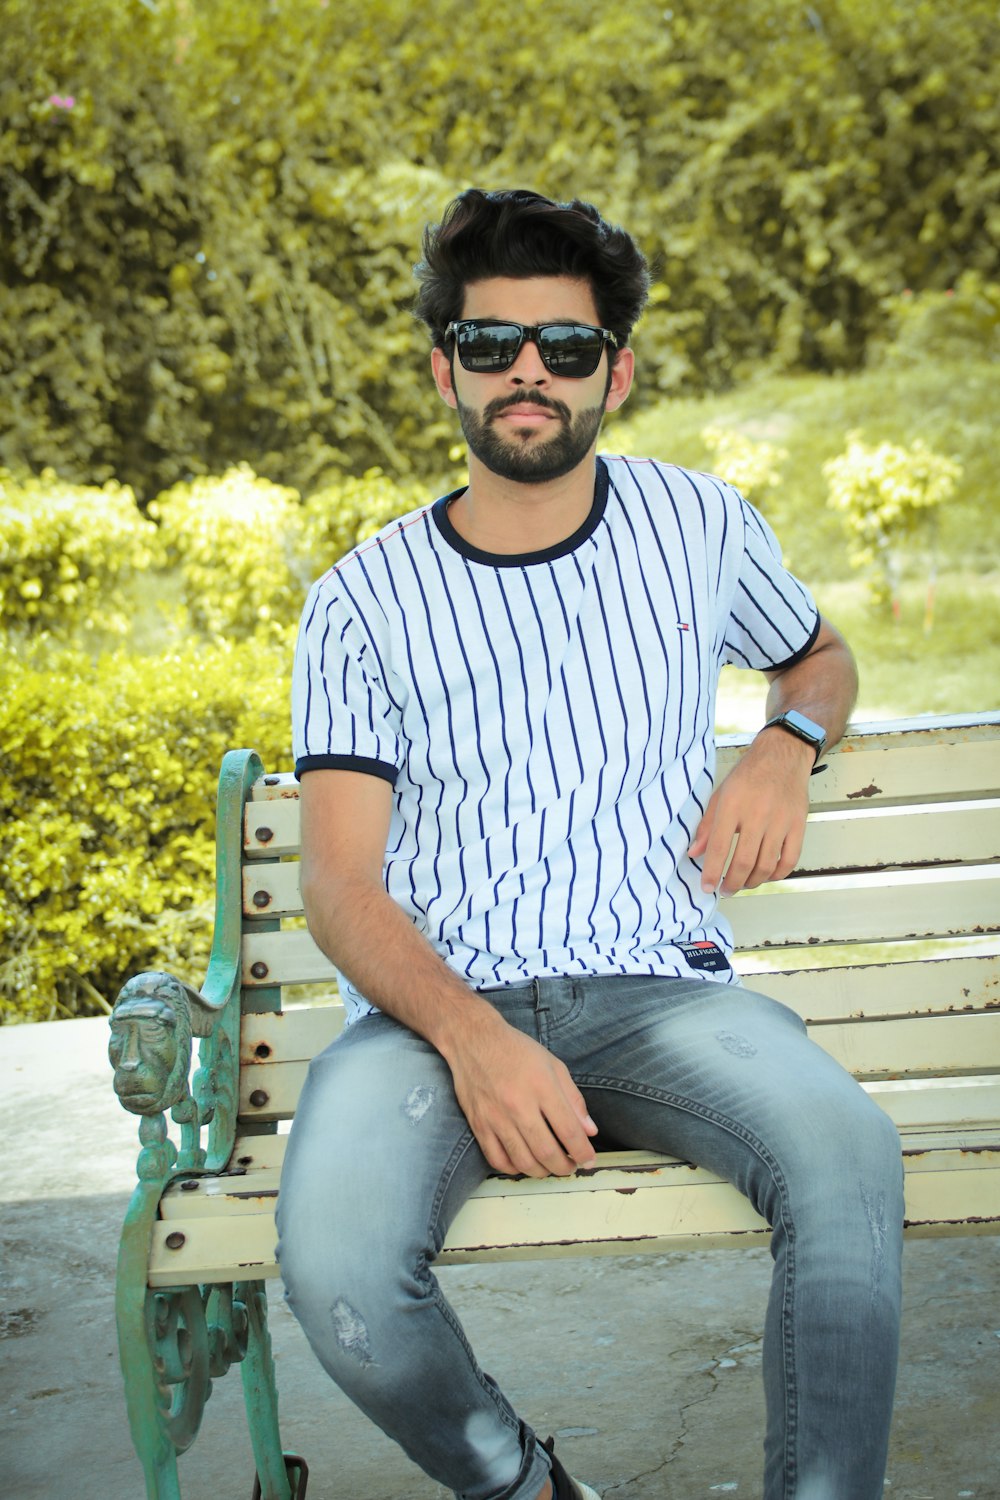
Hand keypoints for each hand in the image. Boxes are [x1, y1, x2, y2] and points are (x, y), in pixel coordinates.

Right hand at [445, 1009, 597, 1178]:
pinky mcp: (479, 1124)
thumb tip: (590, 1131)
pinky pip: (497, 1159)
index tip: (589, 1160)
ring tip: (550, 1167)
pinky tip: (524, 1163)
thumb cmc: (516, 1051)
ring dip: (542, 1172)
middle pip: (547, 1151)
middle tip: (571, 1167)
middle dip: (564, 1167)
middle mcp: (518, 1104)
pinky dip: (514, 1168)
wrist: (473, 1040)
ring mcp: (496, 1117)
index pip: (569, 1131)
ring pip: (523, 1161)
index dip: (582, 1152)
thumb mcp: (553, 1065)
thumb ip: (573, 1100)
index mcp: (542, 1086)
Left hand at [689, 730, 812, 894]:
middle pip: (743, 862)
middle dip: (731, 883)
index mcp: (733, 805)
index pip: (718, 847)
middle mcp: (757, 814)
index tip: (706, 887)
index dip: (711, 872)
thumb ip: (706, 825)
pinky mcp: (798, 825)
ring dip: (752, 882)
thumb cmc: (748, 775)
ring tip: (742, 884)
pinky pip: (789, 860)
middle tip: (725, 890)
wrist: (782, 756)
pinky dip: (777, 874)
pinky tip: (766, 875)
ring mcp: (780, 821)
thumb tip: (694, 853)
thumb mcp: (720, 794)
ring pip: (766, 865)